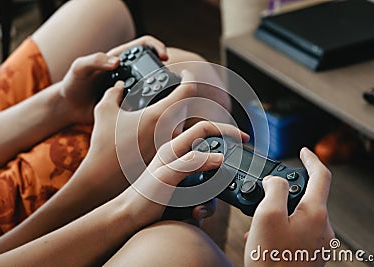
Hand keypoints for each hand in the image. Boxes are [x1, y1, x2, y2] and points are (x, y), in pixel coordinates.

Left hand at [59, 35, 167, 124]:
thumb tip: (116, 62)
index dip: (157, 47)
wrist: (70, 108)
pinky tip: (150, 109)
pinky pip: (144, 103)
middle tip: (163, 79)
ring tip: (158, 95)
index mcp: (119, 58)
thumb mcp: (79, 68)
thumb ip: (94, 60)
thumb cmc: (73, 84)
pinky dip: (149, 105)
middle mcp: (128, 72)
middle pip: (153, 66)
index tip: (164, 56)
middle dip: (162, 71)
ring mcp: (130, 88)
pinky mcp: (129, 105)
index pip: (144, 46)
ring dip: (157, 89)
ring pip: (151, 86)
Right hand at [86, 70, 200, 184]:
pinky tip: (160, 135)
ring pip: (183, 125)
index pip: (187, 90)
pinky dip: (172, 133)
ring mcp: (172, 147)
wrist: (103, 177)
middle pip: (186, 107)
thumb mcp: (105, 111)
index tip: (184, 74)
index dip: (188, 77)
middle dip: (179, 97)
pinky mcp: (169, 160)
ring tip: (162, 115)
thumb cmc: (104, 144)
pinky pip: (178, 142)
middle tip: (169, 93)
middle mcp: (171, 130)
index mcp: (160, 114)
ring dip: (176, 116)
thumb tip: (120, 85)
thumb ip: (114, 92)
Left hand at [119, 120, 249, 231]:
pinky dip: (204, 206)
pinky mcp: (186, 192)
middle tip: (225, 183)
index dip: (225, 130)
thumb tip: (219, 157)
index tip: (243, 138)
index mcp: (175, 149)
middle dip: (222, 171)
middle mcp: (181, 160)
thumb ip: (192, 163)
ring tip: (198, 208)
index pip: (204, 130)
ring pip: (211, 180)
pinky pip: (205, 196)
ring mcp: (184, 177)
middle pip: (212, 156)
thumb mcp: (167, 177)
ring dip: (211, 196)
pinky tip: (194, 213)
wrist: (130, 219)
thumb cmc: (141, 197)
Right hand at [244, 148, 333, 266]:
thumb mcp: (266, 216)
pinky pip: (298, 231)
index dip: (312, 159)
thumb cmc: (270, 260)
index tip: (303, 151)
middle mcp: (322, 227)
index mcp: (315, 213)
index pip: (321, 176)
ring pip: (300, 214)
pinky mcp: (311, 253)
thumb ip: (274, 190)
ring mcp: (318, 242)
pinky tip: (264, 237)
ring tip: (259, 223)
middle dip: (286, 192)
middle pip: (307, 196)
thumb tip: (276, 181)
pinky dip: (282, 227)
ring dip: (280, 213)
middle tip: (266, 196)